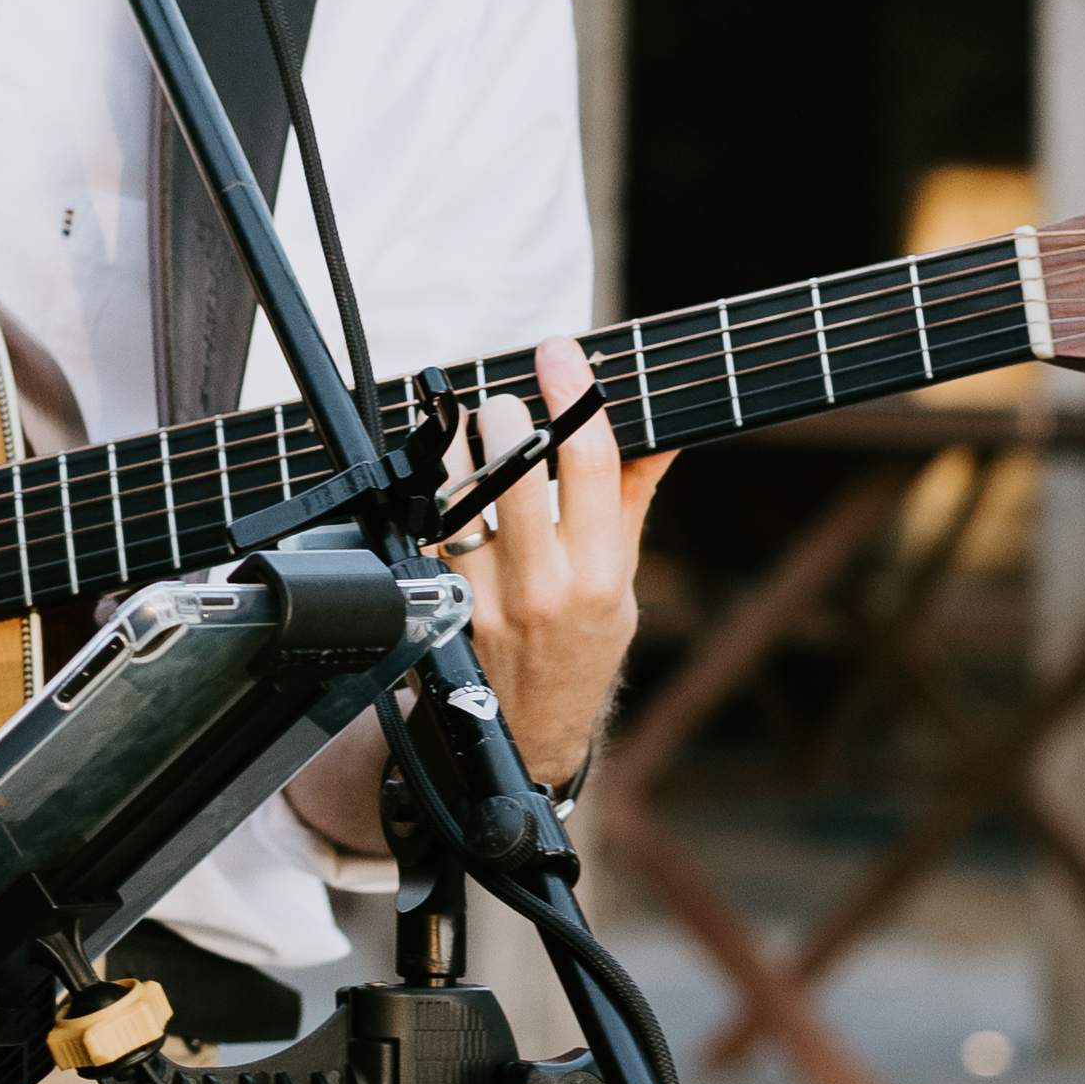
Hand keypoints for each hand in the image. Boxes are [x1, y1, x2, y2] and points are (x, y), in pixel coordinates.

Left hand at [286, 336, 667, 851]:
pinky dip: (427, 488)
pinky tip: (435, 471)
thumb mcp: (621, 582)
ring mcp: (481, 596)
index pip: (594, 462)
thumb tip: (660, 429)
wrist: (526, 732)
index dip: (578, 394)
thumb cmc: (580, 648)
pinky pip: (424, 524)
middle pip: (514, 465)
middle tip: (507, 400)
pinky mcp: (434, 602)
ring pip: (455, 490)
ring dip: (457, 445)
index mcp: (600, 573)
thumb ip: (631, 503)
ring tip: (466, 431)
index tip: (562, 351)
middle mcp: (541, 584)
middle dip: (507, 414)